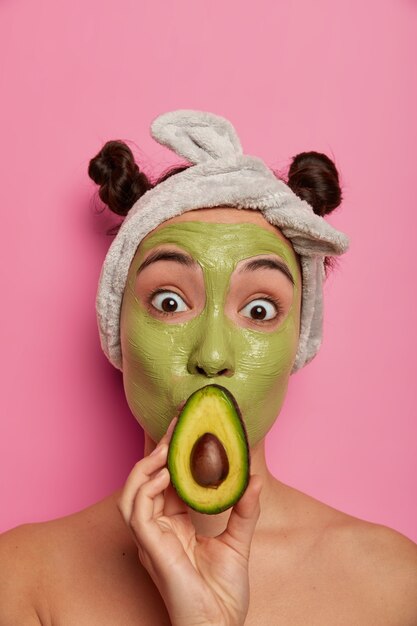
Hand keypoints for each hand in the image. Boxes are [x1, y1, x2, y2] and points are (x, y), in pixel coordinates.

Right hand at [118, 419, 261, 625]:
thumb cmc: (224, 592)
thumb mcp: (238, 541)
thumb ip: (243, 510)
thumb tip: (254, 479)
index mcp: (174, 525)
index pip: (168, 481)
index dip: (174, 454)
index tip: (186, 427)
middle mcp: (158, 528)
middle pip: (149, 481)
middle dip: (159, 450)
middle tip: (177, 423)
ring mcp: (151, 539)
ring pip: (133, 493)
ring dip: (146, 466)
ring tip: (168, 446)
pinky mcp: (151, 548)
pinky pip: (138, 512)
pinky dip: (146, 488)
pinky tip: (166, 472)